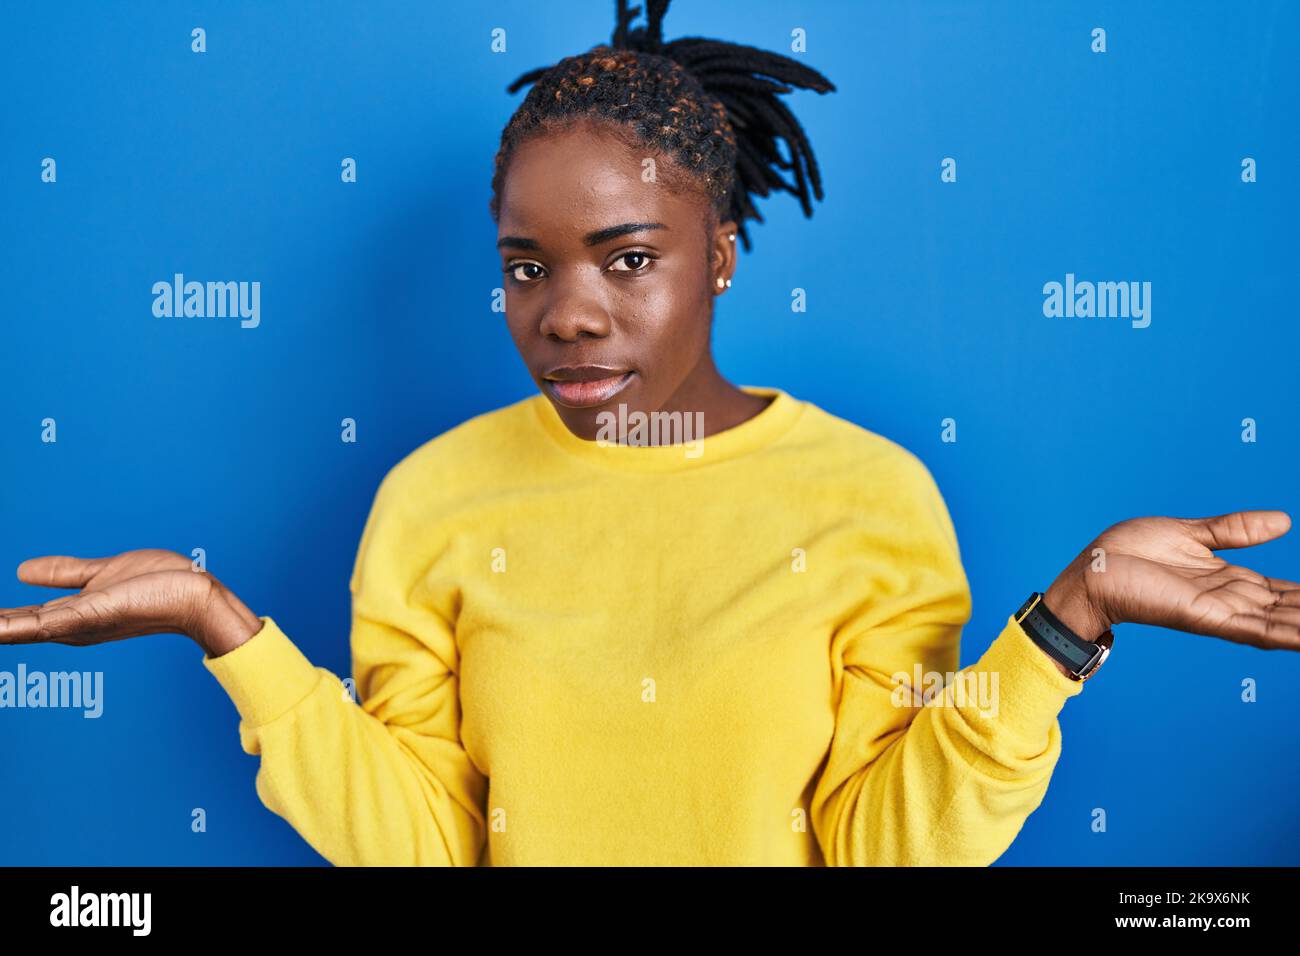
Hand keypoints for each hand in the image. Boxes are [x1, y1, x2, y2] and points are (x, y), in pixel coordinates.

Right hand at [0, 549, 262, 656]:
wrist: (195, 592)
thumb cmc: (159, 584)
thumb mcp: (98, 574)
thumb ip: (62, 574)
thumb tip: (20, 572)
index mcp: (68, 616)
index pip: (14, 622)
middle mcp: (67, 626)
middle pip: (9, 630)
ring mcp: (77, 624)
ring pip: (16, 630)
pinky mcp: (90, 615)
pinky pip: (42, 623)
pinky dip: (10, 627)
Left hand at [1044, 510, 1299, 655]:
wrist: (1094, 567)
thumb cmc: (1132, 552)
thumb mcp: (1194, 532)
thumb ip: (1237, 530)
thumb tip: (1285, 521)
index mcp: (1230, 579)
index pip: (1287, 594)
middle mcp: (1231, 600)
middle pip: (1292, 611)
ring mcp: (1221, 611)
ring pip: (1283, 624)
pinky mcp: (1204, 617)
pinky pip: (1255, 629)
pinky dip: (1288, 634)